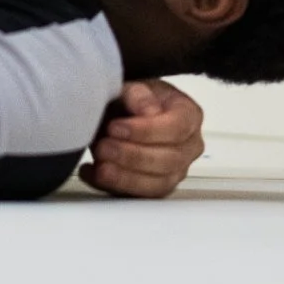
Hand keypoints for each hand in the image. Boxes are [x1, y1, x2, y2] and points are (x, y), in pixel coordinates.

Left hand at [79, 79, 204, 196]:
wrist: (124, 114)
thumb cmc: (135, 99)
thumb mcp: (135, 86)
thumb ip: (139, 94)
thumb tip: (150, 111)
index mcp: (189, 116)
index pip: (176, 128)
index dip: (145, 130)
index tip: (115, 127)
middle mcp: (188, 147)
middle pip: (168, 160)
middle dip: (131, 156)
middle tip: (103, 147)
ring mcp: (176, 172)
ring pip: (156, 184)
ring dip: (124, 177)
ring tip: (99, 165)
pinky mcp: (156, 190)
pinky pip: (140, 197)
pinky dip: (113, 187)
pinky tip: (93, 174)